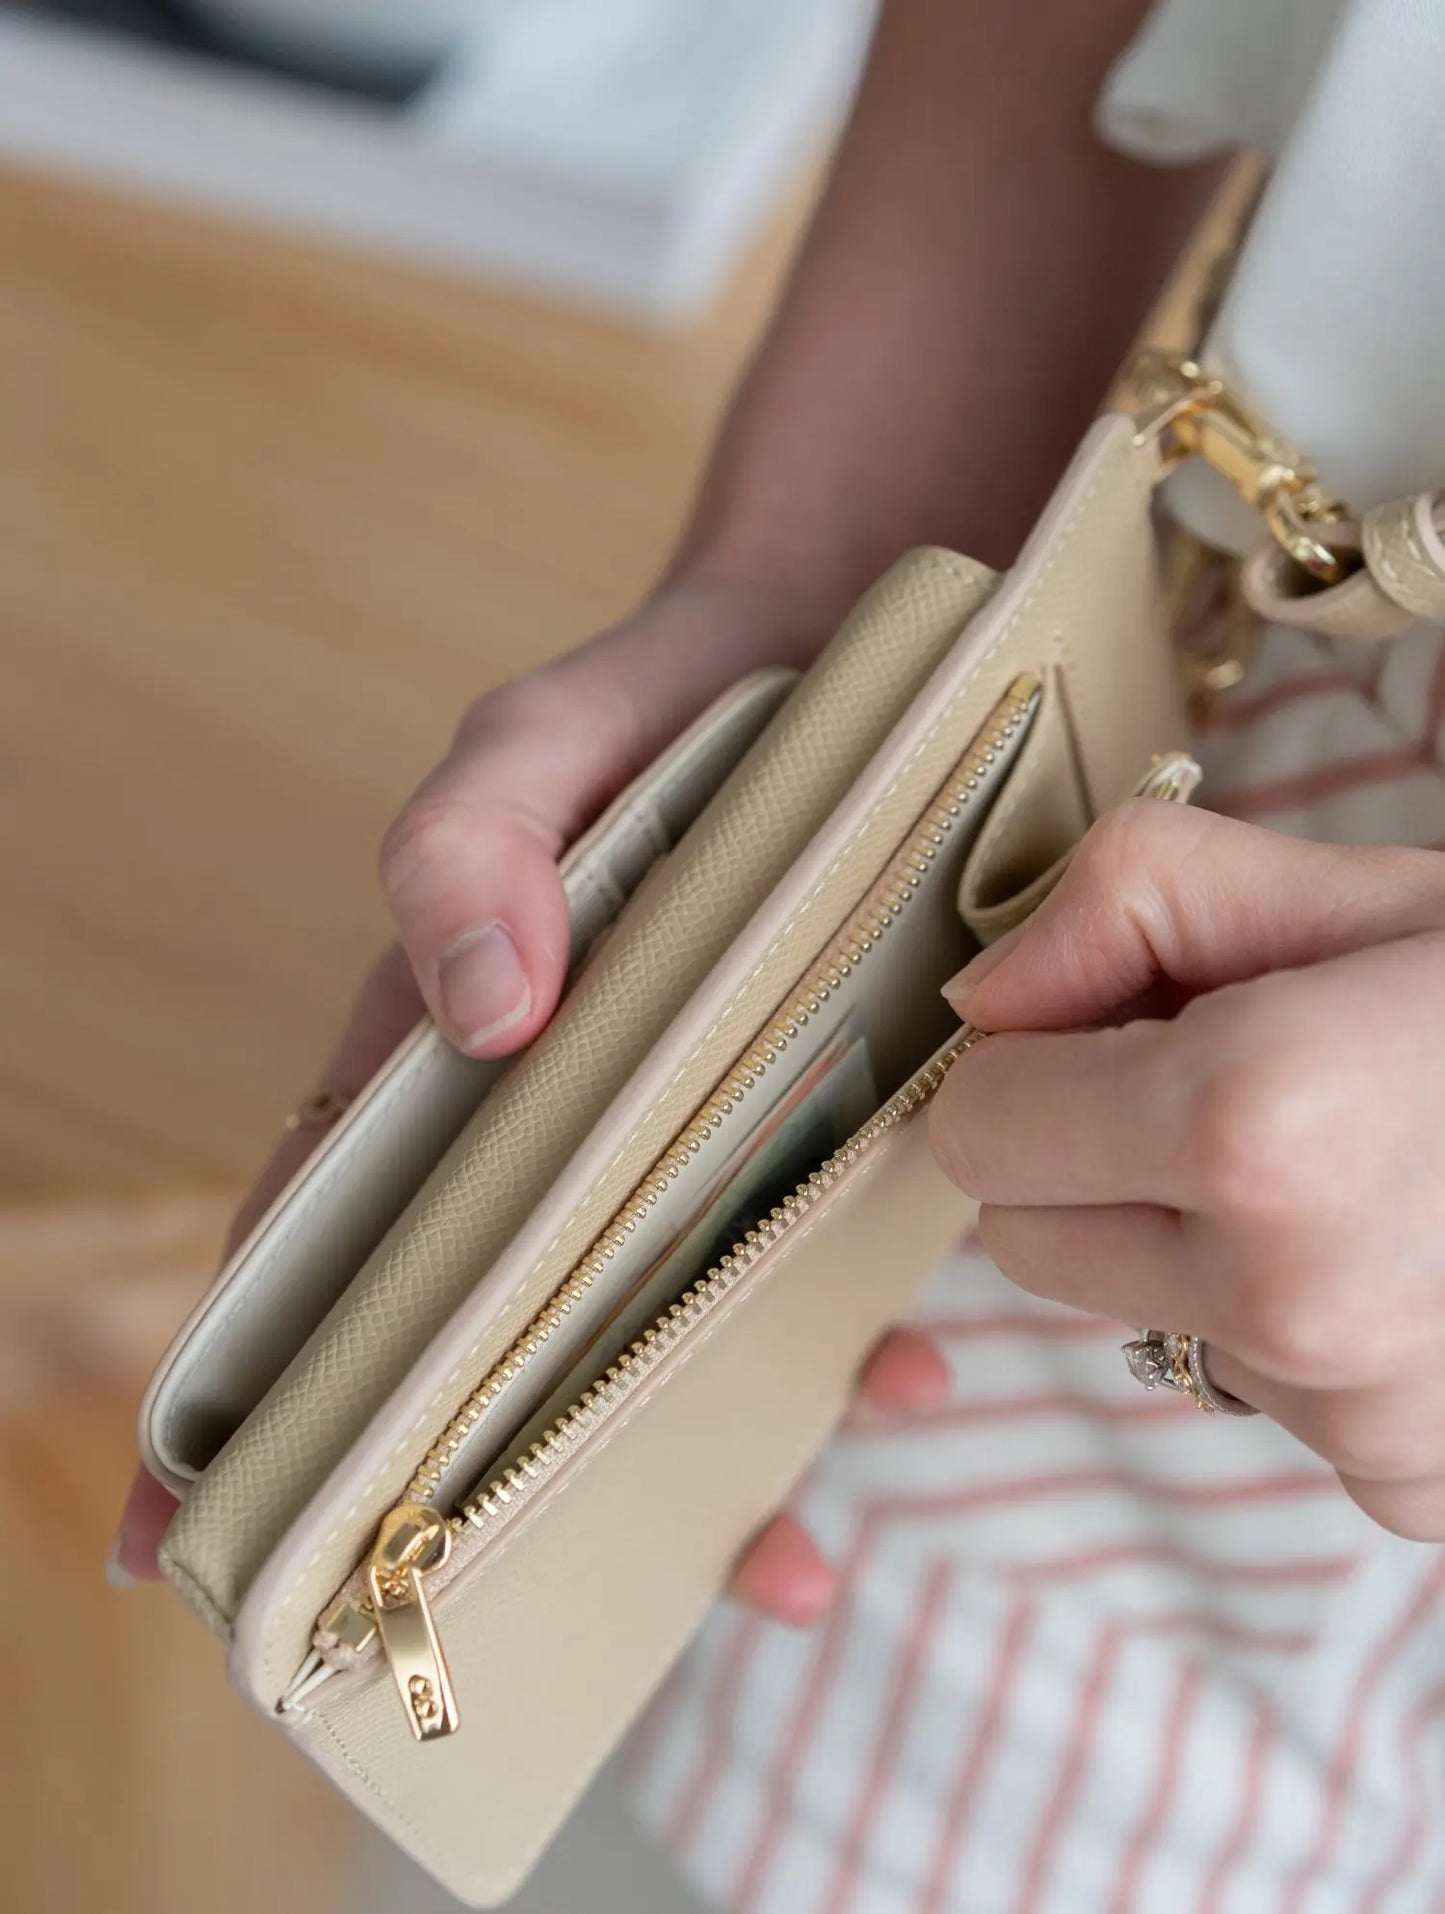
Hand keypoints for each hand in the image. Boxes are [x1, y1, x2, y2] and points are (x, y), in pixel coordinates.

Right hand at [114, 575, 944, 1596]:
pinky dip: (854, 1346)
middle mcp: (559, 1129)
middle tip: (577, 1612)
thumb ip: (467, 848)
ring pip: (668, 1345)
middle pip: (501, 1343)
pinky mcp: (808, 1131)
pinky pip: (813, 1272)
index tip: (185, 1541)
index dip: (244, 1381)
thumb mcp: (541, 746)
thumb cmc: (666, 700)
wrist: (857, 651)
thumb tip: (488, 1013)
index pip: (316, 1236)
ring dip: (722, 1465)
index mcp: (444, 1059)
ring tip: (789, 1553)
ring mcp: (688, 1143)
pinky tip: (918, 1369)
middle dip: (518, 1496)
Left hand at [928, 800, 1444, 1543]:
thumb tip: (983, 1008)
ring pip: (1142, 1323)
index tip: (1111, 1029)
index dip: (1035, 1064)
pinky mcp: (1410, 1488)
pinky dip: (1292, 1333)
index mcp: (1258, 1127)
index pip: (980, 1131)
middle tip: (1226, 1087)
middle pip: (1028, 1246)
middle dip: (1087, 1161)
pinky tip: (1404, 1260)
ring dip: (1195, 1249)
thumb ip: (1124, 899)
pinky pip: (1260, 1400)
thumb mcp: (1346, 887)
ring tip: (1349, 1171)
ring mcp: (1360, 1419)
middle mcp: (1296, 1302)